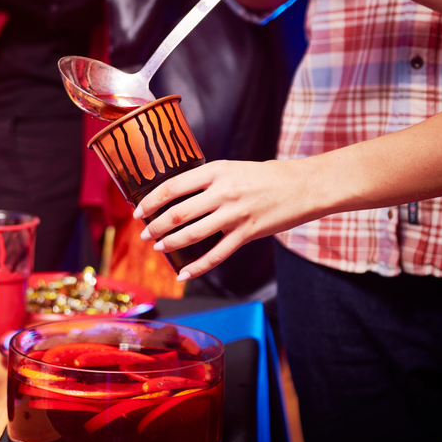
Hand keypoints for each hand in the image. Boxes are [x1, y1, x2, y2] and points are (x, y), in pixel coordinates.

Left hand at [132, 159, 324, 280]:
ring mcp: (235, 214)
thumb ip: (207, 180)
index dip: (150, 201)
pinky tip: (184, 273)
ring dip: (171, 243)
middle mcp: (223, 191)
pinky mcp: (247, 233)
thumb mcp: (232, 168)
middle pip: (178, 213)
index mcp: (216, 171)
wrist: (303, 186)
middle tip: (145, 234)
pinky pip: (216, 255)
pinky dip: (197, 267)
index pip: (172, 187)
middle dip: (156, 226)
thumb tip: (176, 197)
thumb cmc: (266, 176)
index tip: (138, 211)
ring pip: (193, 234)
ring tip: (160, 247)